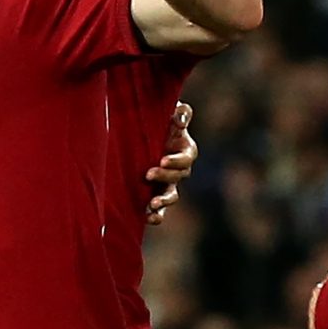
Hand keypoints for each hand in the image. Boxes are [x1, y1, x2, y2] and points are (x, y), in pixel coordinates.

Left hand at [145, 100, 196, 223]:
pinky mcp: (156, 193)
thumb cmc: (158, 119)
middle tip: (148, 174)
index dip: (176, 161)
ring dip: (164, 201)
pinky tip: (148, 217)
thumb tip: (181, 119)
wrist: (141, 133)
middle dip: (165, 177)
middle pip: (178, 177)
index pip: (186, 158)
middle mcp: (179, 169)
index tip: (162, 160)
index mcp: (185, 149)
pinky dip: (157, 214)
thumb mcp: (169, 111)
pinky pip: (161, 208)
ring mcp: (168, 183)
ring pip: (172, 196)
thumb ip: (180, 112)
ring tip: (152, 204)